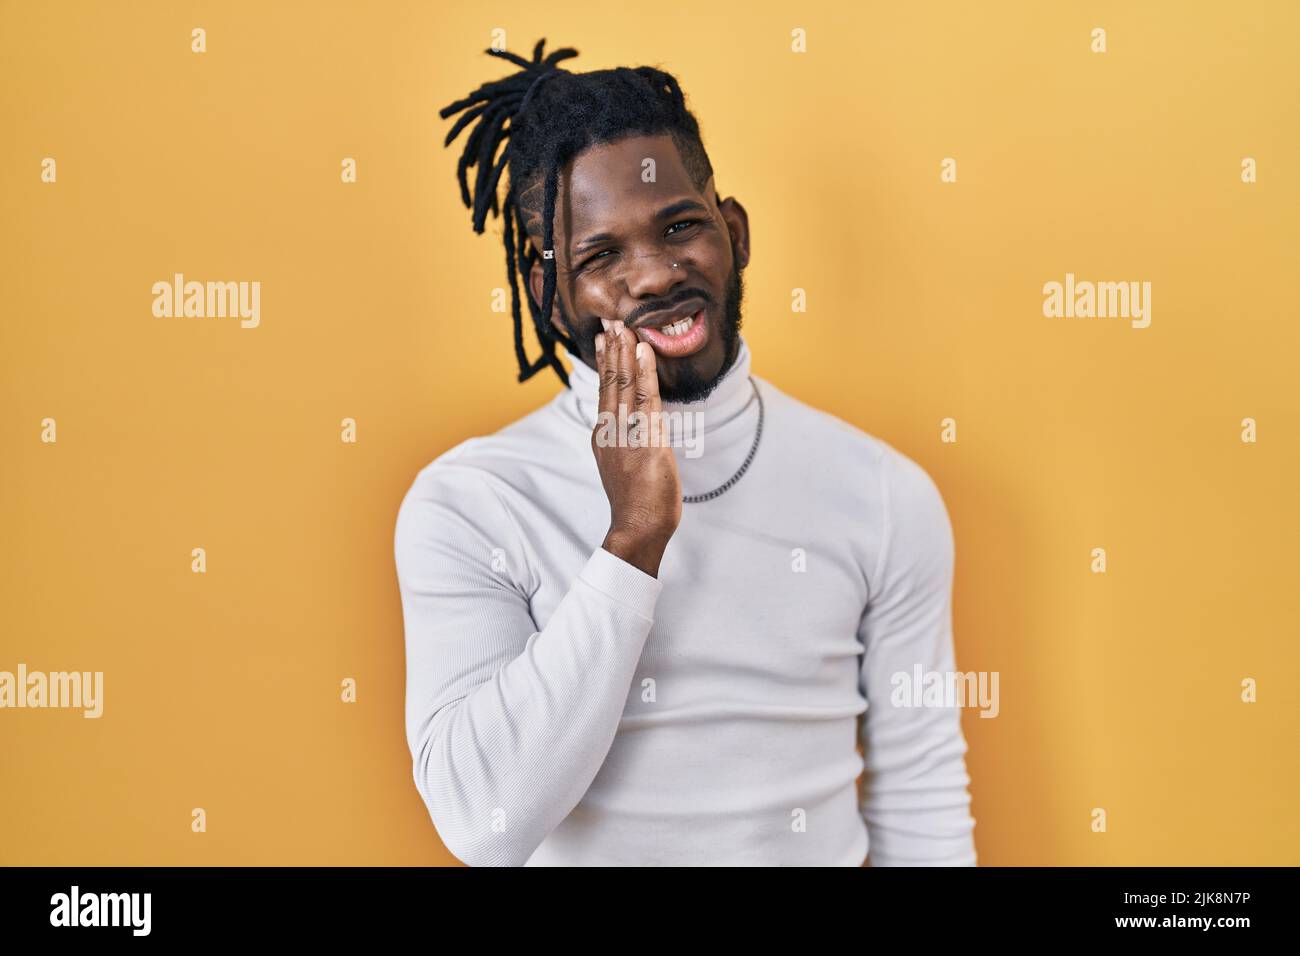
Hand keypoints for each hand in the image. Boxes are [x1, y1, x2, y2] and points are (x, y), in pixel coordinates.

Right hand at [592, 320, 681, 577]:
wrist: (639, 528)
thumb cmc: (638, 504)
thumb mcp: (625, 467)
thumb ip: (627, 442)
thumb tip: (638, 426)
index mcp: (604, 437)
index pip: (604, 391)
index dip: (605, 362)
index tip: (604, 338)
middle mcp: (610, 431)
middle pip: (610, 382)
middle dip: (611, 349)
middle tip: (611, 320)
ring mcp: (625, 435)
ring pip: (623, 385)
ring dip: (625, 353)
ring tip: (624, 327)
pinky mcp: (645, 441)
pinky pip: (645, 399)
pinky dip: (643, 372)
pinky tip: (643, 351)